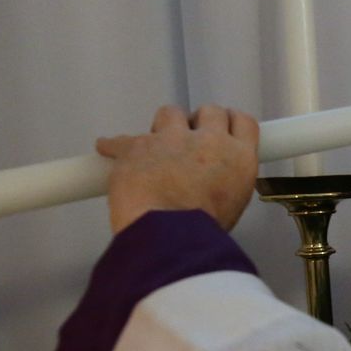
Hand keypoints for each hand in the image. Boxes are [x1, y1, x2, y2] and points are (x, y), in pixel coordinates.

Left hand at [96, 104, 259, 233]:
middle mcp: (208, 140)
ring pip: (170, 113)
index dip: (231, 123)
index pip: (243, 123)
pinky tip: (108, 150)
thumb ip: (226, 182)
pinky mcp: (138, 146)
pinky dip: (115, 146)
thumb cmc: (204, 232)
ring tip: (157, 147)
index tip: (222, 129)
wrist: (170, 238)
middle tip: (191, 142)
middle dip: (200, 122)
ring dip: (165, 126)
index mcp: (238, 157)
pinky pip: (122, 140)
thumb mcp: (233, 206)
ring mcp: (172, 139)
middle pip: (210, 111)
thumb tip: (210, 182)